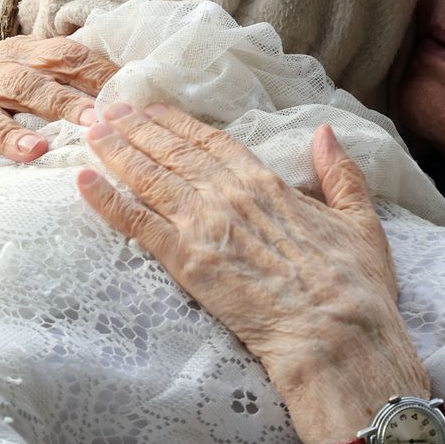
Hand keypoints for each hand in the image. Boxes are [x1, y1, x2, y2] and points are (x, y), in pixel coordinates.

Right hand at [0, 36, 118, 179]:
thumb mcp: (17, 68)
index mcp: (13, 59)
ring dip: (6, 134)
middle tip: (92, 120)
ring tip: (34, 151)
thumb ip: (64, 74)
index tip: (126, 92)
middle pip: (23, 85)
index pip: (60, 57)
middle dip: (58, 101)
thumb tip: (129, 89)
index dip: (93, 72)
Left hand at [75, 103, 430, 443]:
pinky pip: (138, 223)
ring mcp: (206, 226)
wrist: (336, 335)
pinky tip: (84, 181)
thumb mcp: (360, 220)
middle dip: (136, 127)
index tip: (153, 108)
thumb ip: (341, 174)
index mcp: (268, 183)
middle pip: (173, 152)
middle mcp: (230, 195)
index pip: (212, 142)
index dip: (178, 123)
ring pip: (150, 178)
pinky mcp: (187, 262)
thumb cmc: (356, 286)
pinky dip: (108, 200)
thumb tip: (325, 134)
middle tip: (107, 108)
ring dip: (116, 151)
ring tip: (91, 130)